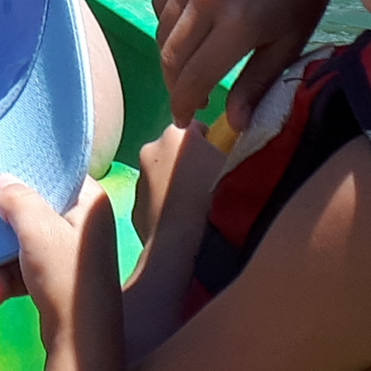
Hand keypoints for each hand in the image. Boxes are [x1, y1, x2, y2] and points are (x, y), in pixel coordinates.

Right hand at [0, 175, 115, 334]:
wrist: (80, 343)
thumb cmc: (64, 277)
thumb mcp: (37, 231)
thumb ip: (17, 199)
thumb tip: (3, 181)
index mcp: (89, 202)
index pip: (54, 174)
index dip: (25, 176)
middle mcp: (83, 223)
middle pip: (32, 212)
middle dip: (2, 233)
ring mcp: (71, 252)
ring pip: (24, 242)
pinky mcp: (59, 278)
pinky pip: (27, 266)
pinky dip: (9, 279)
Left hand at [131, 121, 226, 242]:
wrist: (182, 242)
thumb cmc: (215, 199)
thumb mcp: (236, 166)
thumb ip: (230, 151)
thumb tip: (228, 152)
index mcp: (177, 133)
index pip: (197, 128)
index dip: (212, 144)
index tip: (222, 161)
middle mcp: (151, 149)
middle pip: (176, 150)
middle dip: (190, 162)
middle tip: (210, 185)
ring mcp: (139, 178)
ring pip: (162, 175)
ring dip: (176, 185)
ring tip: (196, 208)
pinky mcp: (134, 206)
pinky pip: (155, 200)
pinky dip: (165, 206)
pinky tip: (181, 222)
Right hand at [153, 0, 343, 130]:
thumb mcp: (288, 44)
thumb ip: (257, 84)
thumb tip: (233, 124)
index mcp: (237, 22)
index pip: (194, 76)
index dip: (184, 103)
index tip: (183, 118)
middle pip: (171, 56)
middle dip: (175, 85)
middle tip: (188, 99)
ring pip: (162, 30)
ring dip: (172, 55)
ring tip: (192, 65)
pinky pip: (160, 2)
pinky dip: (169, 21)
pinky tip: (191, 27)